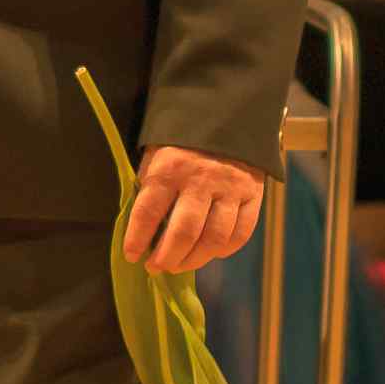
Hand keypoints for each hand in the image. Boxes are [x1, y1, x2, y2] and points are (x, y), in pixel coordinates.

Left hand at [124, 146, 263, 277]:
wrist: (228, 116)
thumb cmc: (181, 143)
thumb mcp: (157, 155)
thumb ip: (151, 189)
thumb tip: (143, 232)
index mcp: (169, 168)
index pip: (148, 212)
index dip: (136, 239)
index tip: (132, 256)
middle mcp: (201, 179)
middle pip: (184, 232)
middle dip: (166, 258)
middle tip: (156, 267)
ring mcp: (230, 188)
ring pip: (214, 239)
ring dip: (194, 260)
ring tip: (179, 265)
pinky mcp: (253, 194)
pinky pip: (241, 233)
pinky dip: (224, 250)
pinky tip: (210, 253)